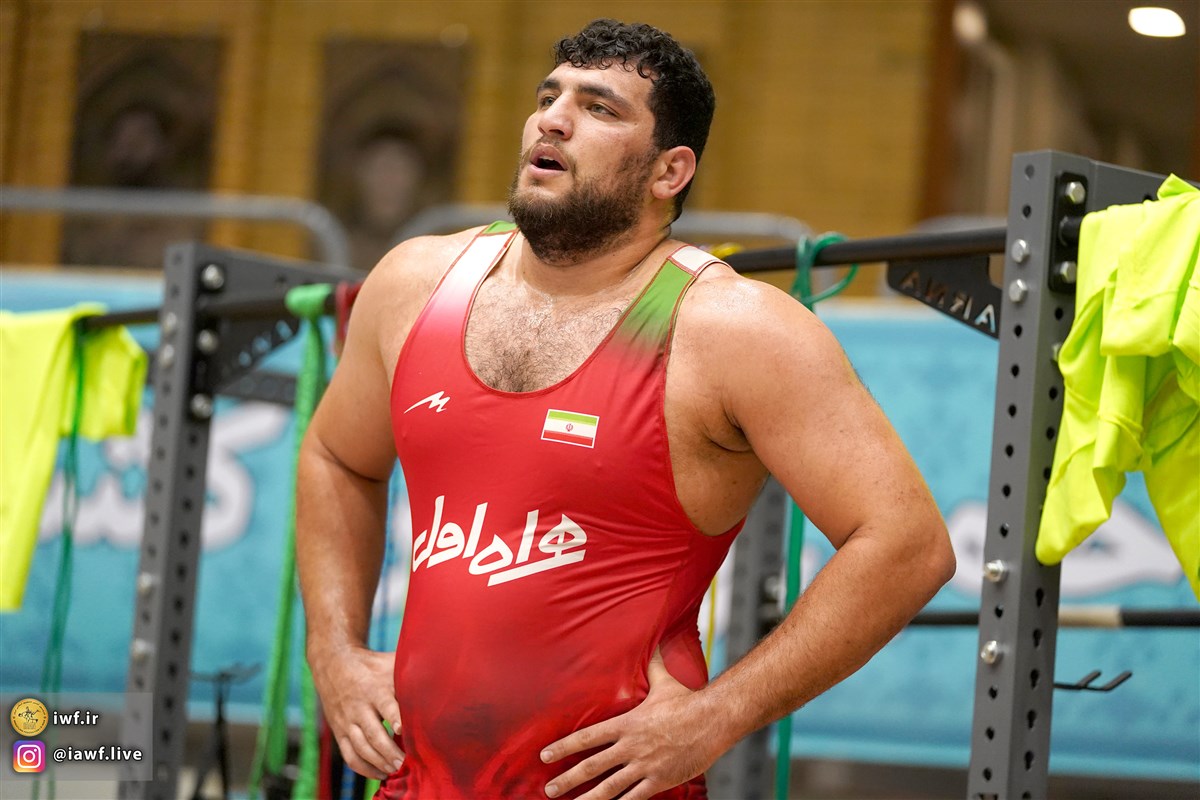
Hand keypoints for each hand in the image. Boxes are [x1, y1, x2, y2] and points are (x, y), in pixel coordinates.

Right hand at [310, 645, 403, 779]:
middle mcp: (359, 707)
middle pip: (373, 734)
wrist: (334, 663)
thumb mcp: (390, 663)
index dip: (394, 718)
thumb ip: (411, 671)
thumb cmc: (372, 665)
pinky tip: (379, 774)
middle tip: (405, 763)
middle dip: (390, 751)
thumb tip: (442, 672)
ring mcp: (347, 721)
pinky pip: (349, 755)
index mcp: (374, 689)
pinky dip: (363, 768)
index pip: (385, 705)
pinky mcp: (339, 732)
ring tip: (396, 771)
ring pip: (361, 748)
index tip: (403, 730)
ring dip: (379, 762)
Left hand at [540, 652, 723, 799]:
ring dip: (587, 799)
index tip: (545, 755)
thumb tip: (650, 641)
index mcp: (627, 724)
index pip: (588, 737)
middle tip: (549, 789)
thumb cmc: (689, 700)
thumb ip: (652, 665)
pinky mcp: (660, 780)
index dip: (564, 747)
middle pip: (592, 766)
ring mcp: (645, 766)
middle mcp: (631, 746)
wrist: (714, 720)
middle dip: (568, 779)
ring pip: (609, 788)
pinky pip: (634, 798)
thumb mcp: (664, 681)